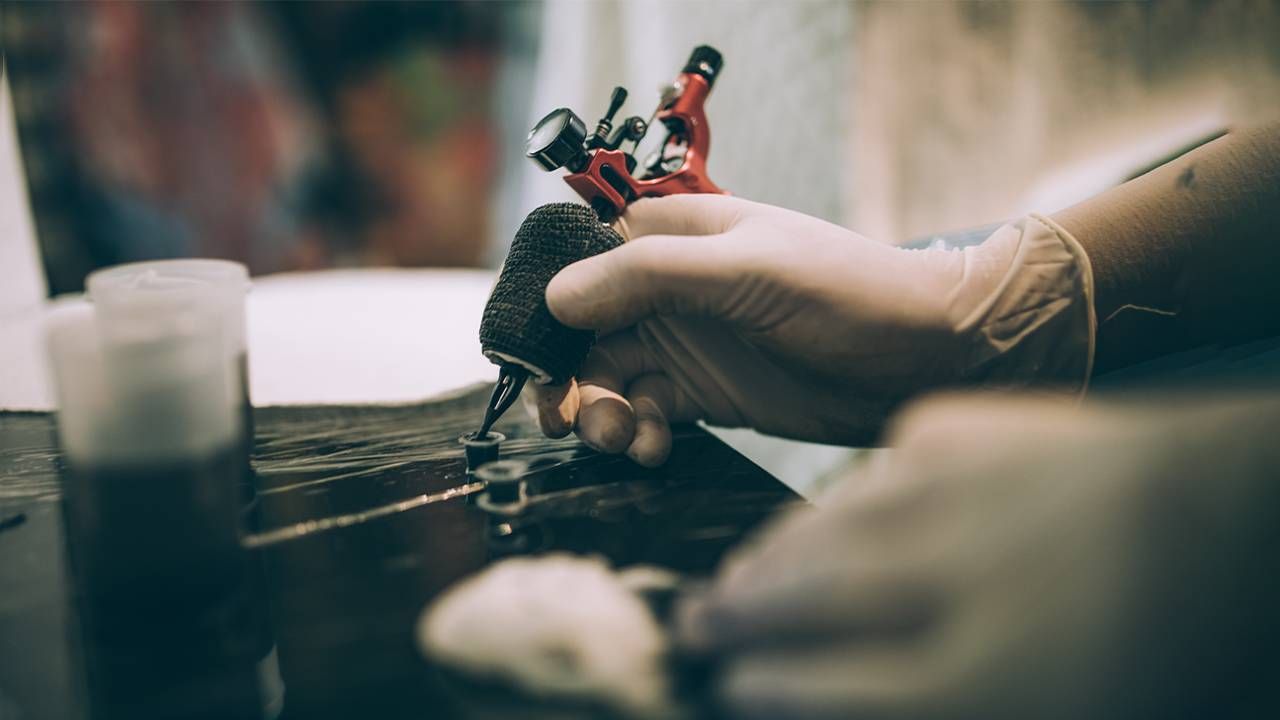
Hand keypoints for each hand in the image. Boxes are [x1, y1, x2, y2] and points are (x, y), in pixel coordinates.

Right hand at [529, 194, 1093, 464]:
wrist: (928, 357)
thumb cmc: (850, 292)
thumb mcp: (746, 270)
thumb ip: (647, 277)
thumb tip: (559, 298)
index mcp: (675, 236)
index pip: (581, 260)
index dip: (549, 306)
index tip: (534, 355)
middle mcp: (672, 288)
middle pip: (583, 330)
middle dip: (568, 374)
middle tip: (568, 416)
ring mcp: (688, 341)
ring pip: (608, 377)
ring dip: (600, 411)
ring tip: (624, 436)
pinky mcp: (706, 392)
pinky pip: (643, 412)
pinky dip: (636, 432)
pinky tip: (653, 444)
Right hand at [676, 394, 1279, 718]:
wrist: (1242, 510)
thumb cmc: (1174, 637)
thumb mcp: (1056, 707)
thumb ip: (931, 701)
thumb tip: (841, 693)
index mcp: (992, 674)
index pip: (831, 690)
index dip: (769, 688)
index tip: (733, 687)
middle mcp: (960, 578)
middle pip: (812, 598)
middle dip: (739, 616)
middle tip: (695, 625)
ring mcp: (959, 492)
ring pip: (830, 525)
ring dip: (774, 553)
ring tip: (740, 576)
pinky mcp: (967, 429)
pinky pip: (877, 468)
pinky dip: (845, 499)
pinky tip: (832, 516)